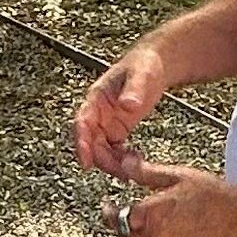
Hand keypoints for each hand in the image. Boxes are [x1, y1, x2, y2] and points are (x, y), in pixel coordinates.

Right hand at [75, 39, 168, 175]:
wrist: (155, 64)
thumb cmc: (144, 64)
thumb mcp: (142, 74)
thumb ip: (134, 89)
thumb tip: (127, 105)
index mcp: (96, 98)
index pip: (82, 124)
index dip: (81, 144)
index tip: (85, 162)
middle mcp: (98, 113)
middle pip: (91, 143)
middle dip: (102, 160)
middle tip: (121, 172)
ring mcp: (107, 123)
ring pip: (101, 150)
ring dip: (112, 163)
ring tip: (131, 171)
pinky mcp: (118, 130)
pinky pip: (113, 150)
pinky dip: (121, 160)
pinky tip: (135, 163)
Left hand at [111, 156, 236, 236]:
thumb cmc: (215, 197)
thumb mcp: (178, 176)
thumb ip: (146, 172)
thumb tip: (125, 163)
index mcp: (151, 214)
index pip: (116, 218)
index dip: (108, 212)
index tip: (107, 207)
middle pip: (126, 236)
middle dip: (126, 225)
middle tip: (132, 214)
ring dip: (144, 236)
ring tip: (159, 221)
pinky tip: (174, 233)